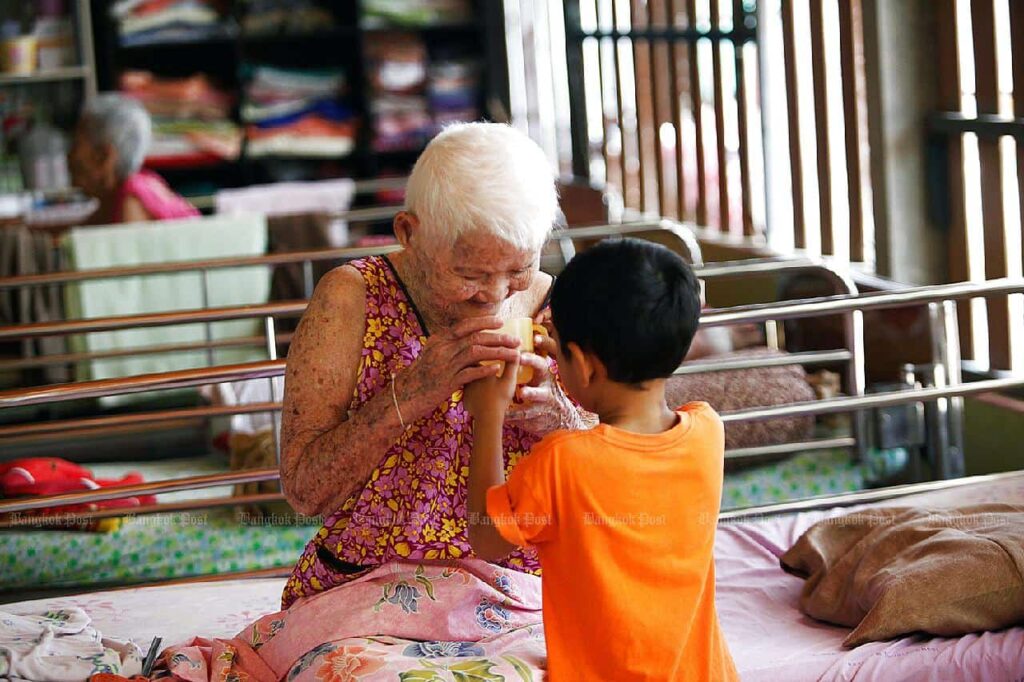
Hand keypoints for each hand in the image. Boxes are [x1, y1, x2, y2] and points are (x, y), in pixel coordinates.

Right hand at [393, 315, 520, 419]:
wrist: (407, 395)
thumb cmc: (423, 374)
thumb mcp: (433, 353)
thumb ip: (449, 343)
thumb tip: (467, 335)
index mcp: (440, 340)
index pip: (465, 325)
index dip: (484, 322)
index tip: (501, 321)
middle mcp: (442, 349)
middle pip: (475, 337)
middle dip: (498, 338)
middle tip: (515, 340)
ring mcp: (445, 365)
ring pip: (476, 353)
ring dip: (498, 352)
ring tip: (514, 354)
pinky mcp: (447, 382)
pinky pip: (470, 373)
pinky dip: (485, 370)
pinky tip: (497, 369)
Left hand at [505, 329, 577, 433]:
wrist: (557, 421)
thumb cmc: (541, 392)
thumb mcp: (538, 378)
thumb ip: (527, 365)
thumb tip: (508, 345)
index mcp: (543, 370)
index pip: (545, 354)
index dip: (545, 344)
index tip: (534, 336)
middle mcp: (546, 381)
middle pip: (543, 368)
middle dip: (533, 361)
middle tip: (522, 356)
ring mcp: (546, 398)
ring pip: (539, 394)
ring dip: (531, 392)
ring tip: (523, 392)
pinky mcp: (541, 414)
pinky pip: (528, 414)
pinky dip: (517, 415)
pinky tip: (506, 415)